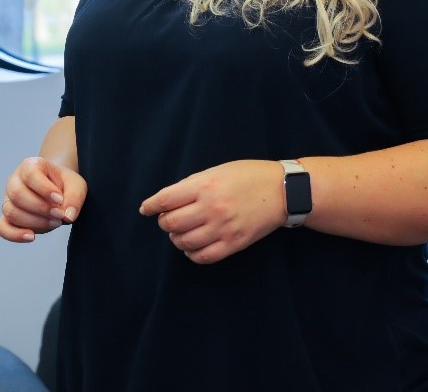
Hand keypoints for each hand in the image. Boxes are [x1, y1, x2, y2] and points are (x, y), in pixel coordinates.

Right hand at [0, 156, 87, 242]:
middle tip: (59, 214)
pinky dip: (15, 235)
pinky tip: (32, 236)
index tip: (59, 199)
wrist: (58, 191)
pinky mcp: (7, 217)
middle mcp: (14, 181)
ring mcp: (8, 199)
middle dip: (40, 208)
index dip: (44, 189)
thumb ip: (74, 197)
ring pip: (11, 212)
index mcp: (30, 165)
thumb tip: (68, 217)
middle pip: (17, 194)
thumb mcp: (76, 185)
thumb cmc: (65, 185)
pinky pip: (2, 228)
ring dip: (34, 221)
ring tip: (55, 222)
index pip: (30, 175)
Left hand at [139, 160, 284, 264]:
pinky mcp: (232, 244)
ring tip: (182, 231)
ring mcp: (221, 228)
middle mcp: (210, 208)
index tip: (145, 209)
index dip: (151, 205)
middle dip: (164, 222)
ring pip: (183, 242)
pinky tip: (194, 245)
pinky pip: (202, 257)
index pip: (166, 200)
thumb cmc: (249, 175)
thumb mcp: (218, 171)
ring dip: (177, 238)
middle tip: (169, 218)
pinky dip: (192, 253)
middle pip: (170, 224)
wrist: (282, 191)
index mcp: (205, 185)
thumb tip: (168, 200)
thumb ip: (194, 184)